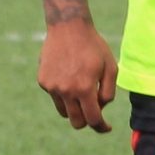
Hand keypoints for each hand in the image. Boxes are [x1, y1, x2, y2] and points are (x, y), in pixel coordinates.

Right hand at [37, 17, 117, 131]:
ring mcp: (52, 87)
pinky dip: (64, 93)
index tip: (106, 127)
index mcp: (84, 88)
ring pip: (64, 111)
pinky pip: (55, 96)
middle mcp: (66, 90)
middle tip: (94, 112)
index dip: (101, 127)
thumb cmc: (94, 47)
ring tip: (82, 89)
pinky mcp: (43, 81)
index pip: (92, 119)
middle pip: (76, 122)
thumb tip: (100, 110)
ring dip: (74, 108)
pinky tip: (69, 75)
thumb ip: (108, 92)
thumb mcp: (111, 68)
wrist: (68, 27)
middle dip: (87, 121)